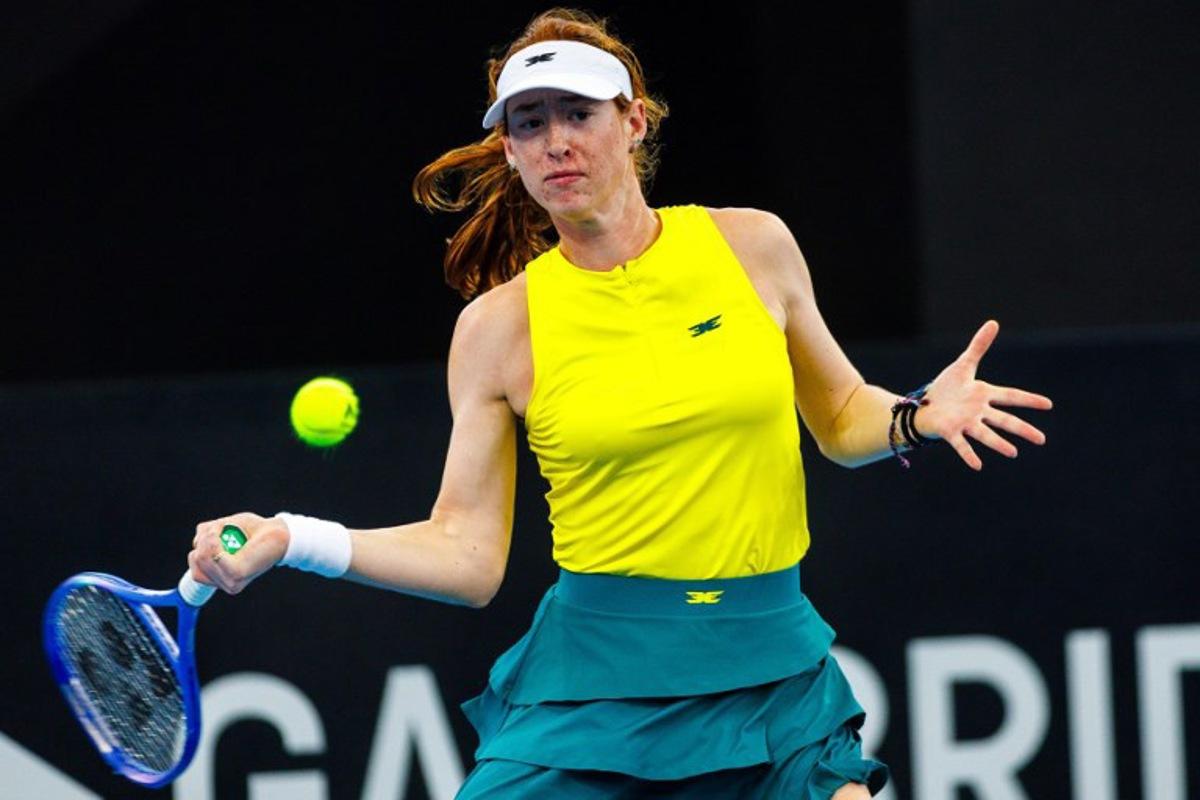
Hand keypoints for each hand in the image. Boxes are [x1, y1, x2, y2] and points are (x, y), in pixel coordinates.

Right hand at [189, 511, 288, 594]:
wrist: (280, 532)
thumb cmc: (255, 530)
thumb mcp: (225, 529)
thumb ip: (208, 535)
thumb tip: (198, 541)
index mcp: (226, 579)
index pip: (197, 573)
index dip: (199, 552)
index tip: (212, 537)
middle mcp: (229, 584)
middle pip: (196, 564)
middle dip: (201, 541)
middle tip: (217, 529)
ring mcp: (232, 582)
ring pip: (201, 558)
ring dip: (207, 538)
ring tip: (221, 529)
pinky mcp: (236, 574)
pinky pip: (211, 555)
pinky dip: (213, 540)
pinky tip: (222, 533)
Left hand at [915, 320, 1052, 470]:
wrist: (925, 404)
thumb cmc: (947, 388)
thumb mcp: (963, 364)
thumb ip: (979, 346)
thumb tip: (994, 322)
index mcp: (984, 395)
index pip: (1010, 396)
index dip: (1028, 399)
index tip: (1049, 405)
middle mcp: (978, 411)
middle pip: (1003, 420)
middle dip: (1022, 429)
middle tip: (1041, 440)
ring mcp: (965, 422)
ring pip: (985, 434)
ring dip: (998, 443)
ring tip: (1013, 452)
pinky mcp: (950, 432)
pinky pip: (961, 444)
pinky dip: (969, 454)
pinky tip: (978, 465)